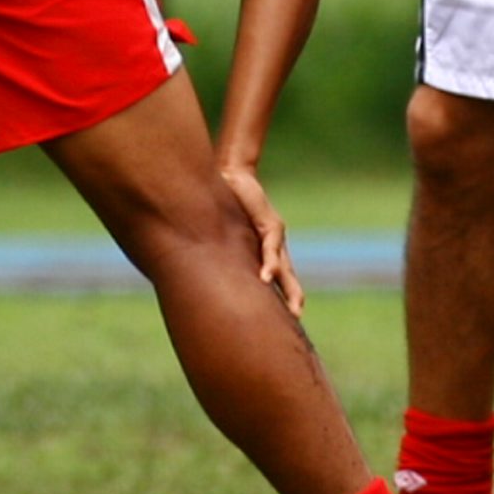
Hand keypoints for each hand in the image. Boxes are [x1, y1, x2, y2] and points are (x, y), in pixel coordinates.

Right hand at [218, 160, 304, 317]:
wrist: (231, 174)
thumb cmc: (224, 201)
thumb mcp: (225, 232)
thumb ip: (220, 251)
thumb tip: (196, 271)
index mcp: (263, 249)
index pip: (278, 276)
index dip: (283, 296)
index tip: (288, 318)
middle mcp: (273, 244)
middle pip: (288, 276)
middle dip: (293, 298)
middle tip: (298, 319)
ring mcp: (274, 234)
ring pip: (284, 266)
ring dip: (288, 289)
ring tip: (294, 310)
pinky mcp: (270, 223)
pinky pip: (271, 247)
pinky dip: (269, 263)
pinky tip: (266, 278)